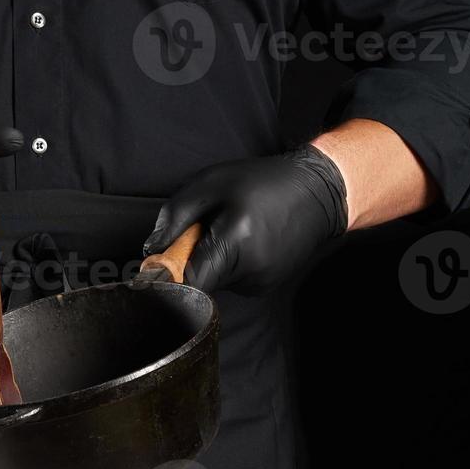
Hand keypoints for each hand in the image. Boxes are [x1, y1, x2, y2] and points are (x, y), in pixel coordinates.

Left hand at [143, 147, 347, 293]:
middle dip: (193, 258)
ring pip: (215, 281)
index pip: (190, 282)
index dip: (171, 275)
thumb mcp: (211, 183)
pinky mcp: (266, 285)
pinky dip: (230, 263)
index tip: (163, 263)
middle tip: (206, 230)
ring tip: (232, 231)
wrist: (318, 192)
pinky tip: (246, 241)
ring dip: (212, 260)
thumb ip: (175, 216)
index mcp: (236, 242)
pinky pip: (232, 280)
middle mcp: (251, 270)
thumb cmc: (264, 182)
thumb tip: (151, 249)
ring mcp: (261, 282)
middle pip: (200, 281)